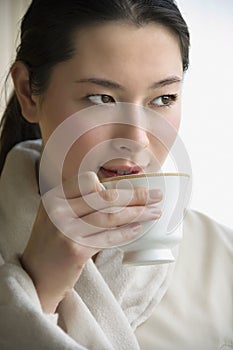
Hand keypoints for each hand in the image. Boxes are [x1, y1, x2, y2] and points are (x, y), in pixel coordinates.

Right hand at [21, 172, 161, 312]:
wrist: (36, 275)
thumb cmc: (52, 243)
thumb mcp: (57, 215)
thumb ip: (78, 202)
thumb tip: (116, 193)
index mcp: (54, 196)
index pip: (88, 180)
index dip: (112, 183)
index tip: (132, 186)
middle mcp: (58, 210)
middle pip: (105, 196)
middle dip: (136, 195)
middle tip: (157, 195)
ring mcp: (66, 229)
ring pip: (111, 216)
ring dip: (138, 214)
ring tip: (155, 212)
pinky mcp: (75, 249)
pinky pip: (108, 237)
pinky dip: (126, 233)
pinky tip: (139, 229)